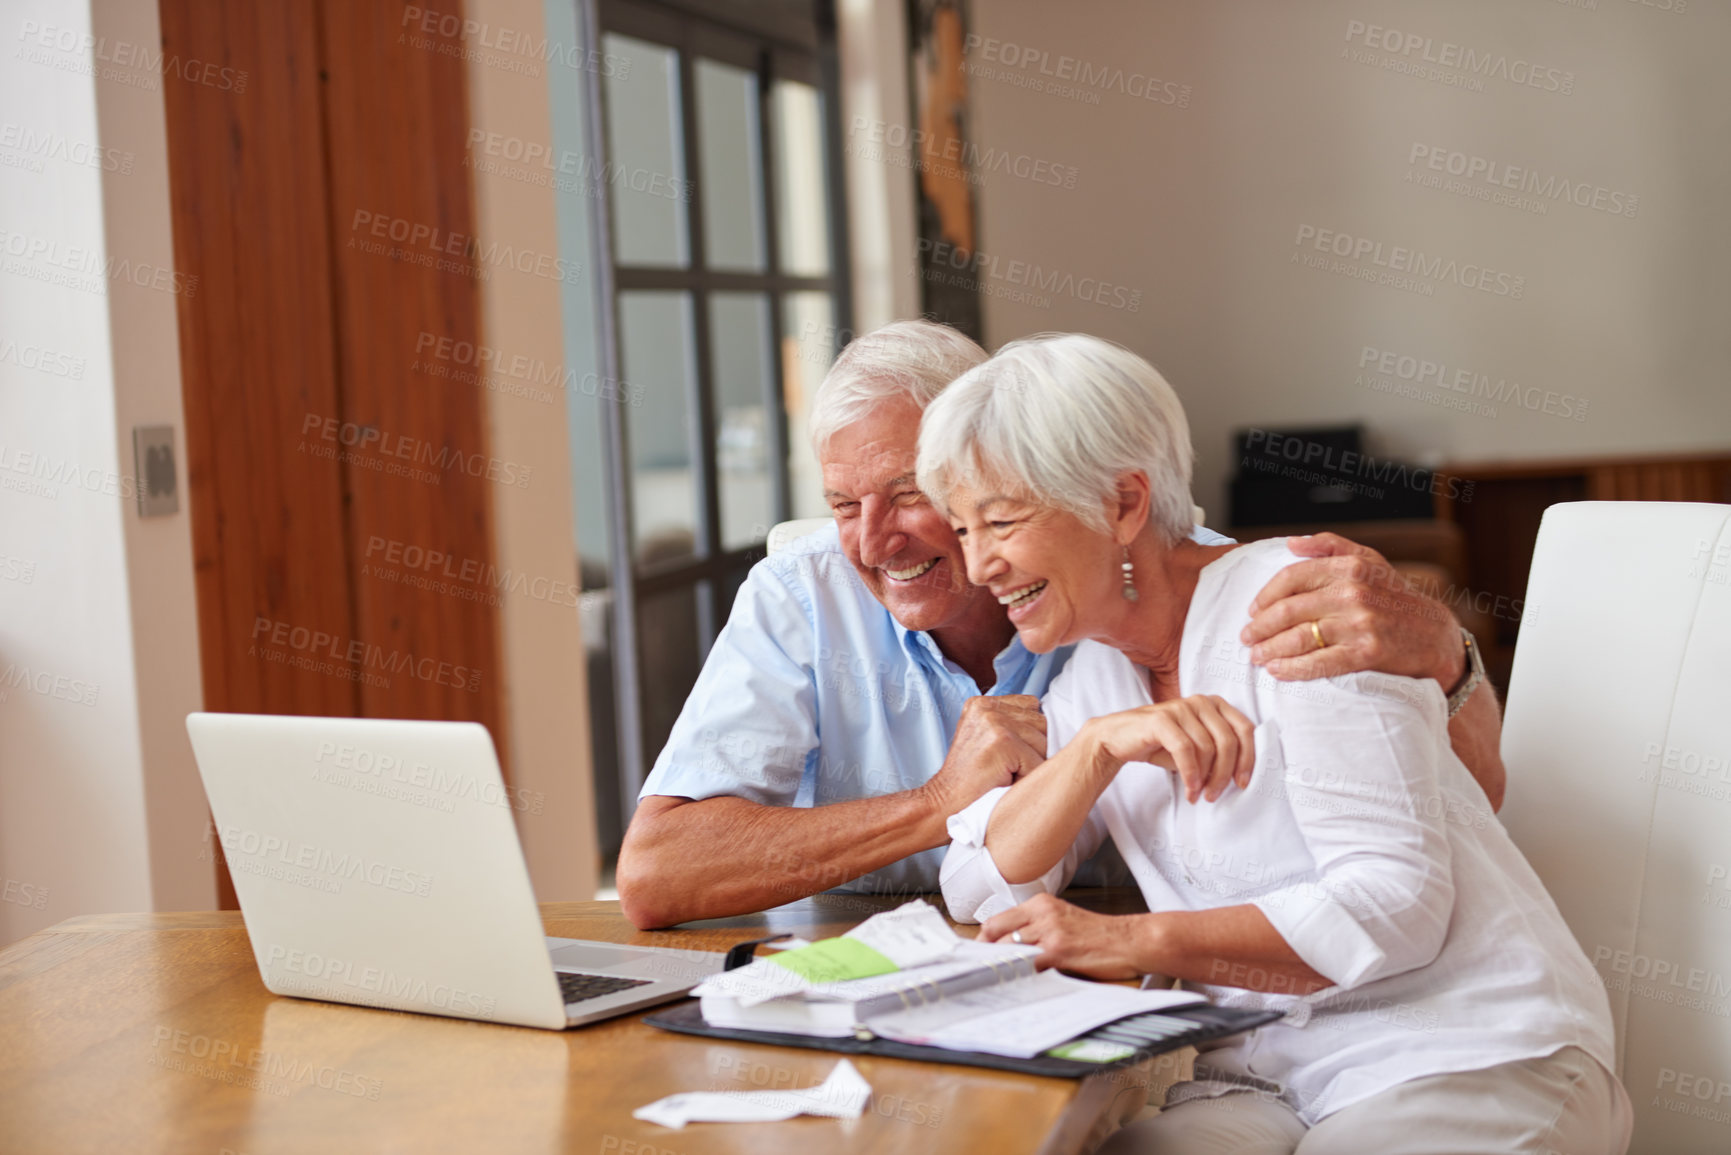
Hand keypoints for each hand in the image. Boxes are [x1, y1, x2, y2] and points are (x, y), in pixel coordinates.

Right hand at [923, 695, 1046, 816]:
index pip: (1033, 707)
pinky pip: (1039, 761)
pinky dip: (1030, 779)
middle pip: (1042, 723)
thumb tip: (1056, 724)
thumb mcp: (983, 740)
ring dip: (1033, 765)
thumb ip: (1010, 724)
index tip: (1012, 755)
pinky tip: (1006, 784)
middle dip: (1035, 749)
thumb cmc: (970, 781)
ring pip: (1044, 742)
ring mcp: (993, 722)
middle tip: (1007, 769)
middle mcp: (987, 707)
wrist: (944, 805)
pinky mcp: (1002, 741)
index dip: (1030, 735)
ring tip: (1005, 776)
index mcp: (982, 703)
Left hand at [979, 894, 1151, 980]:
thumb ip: (1037, 930)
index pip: (997, 920)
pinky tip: (1013, 984)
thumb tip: (1009, 950)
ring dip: (996, 965)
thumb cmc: (1100, 936)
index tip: (974, 956)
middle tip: (976, 971)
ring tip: (989, 981)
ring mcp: (1050, 931)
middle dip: (982, 953)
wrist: (1131, 940)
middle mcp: (1042, 913)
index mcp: (1041, 904)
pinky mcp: (1059, 950)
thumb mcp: (1064, 921)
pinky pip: (1028, 963)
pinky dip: (1017, 974)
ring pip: (1007, 947)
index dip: (982, 941)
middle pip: (995, 931)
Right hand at [1082, 695, 1253, 803]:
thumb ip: (1218, 751)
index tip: (1242, 783)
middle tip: (1214, 795)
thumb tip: (1241, 775)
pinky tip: (1189, 787)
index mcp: (1214, 705)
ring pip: (1207, 749)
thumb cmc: (1160, 744)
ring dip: (1204, 778)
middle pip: (1228, 742)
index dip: (1248, 759)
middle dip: (1224, 774)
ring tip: (1197, 793)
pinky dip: (1190, 773)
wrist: (1117, 739)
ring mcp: (1180, 707)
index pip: (1245, 730)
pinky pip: (1185, 750)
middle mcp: (1200, 701)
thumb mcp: (1196, 746)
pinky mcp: (1161, 719)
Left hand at [1241, 533, 1465, 685]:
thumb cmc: (1395, 598)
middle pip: (1289, 610)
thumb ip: (1331, 545)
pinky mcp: (1366, 653)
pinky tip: (1277, 671)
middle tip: (1246, 637)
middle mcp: (1353, 592)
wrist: (1434, 636)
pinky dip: (1293, 669)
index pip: (1292, 577)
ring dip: (1270, 649)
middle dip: (1260, 627)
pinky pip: (1319, 662)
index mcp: (1350, 567)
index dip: (1266, 595)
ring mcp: (1360, 624)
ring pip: (1299, 637)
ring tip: (1256, 656)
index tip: (1253, 610)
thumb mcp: (1370, 561)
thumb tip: (1292, 543)